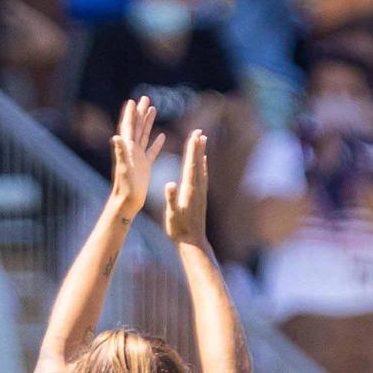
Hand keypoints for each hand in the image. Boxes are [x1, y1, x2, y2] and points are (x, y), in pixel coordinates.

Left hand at [110, 95, 166, 219]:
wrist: (127, 202)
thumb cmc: (125, 187)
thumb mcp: (124, 168)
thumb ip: (121, 152)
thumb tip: (116, 136)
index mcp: (127, 149)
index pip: (128, 127)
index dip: (130, 114)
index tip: (132, 101)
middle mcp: (132, 151)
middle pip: (136, 127)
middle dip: (140, 112)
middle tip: (144, 98)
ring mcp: (139, 158)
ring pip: (144, 135)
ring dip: (147, 122)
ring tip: (152, 109)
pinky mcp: (145, 166)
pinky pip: (152, 151)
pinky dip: (157, 143)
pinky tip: (162, 136)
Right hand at [164, 127, 210, 246]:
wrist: (192, 242)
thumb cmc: (178, 229)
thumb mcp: (171, 215)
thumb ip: (171, 199)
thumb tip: (169, 184)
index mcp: (189, 191)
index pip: (190, 166)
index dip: (191, 150)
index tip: (193, 136)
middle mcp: (197, 189)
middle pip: (198, 163)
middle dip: (197, 146)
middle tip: (199, 131)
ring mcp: (200, 192)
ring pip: (201, 167)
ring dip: (201, 152)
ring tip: (202, 139)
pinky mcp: (200, 196)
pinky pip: (202, 176)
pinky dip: (202, 165)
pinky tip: (203, 160)